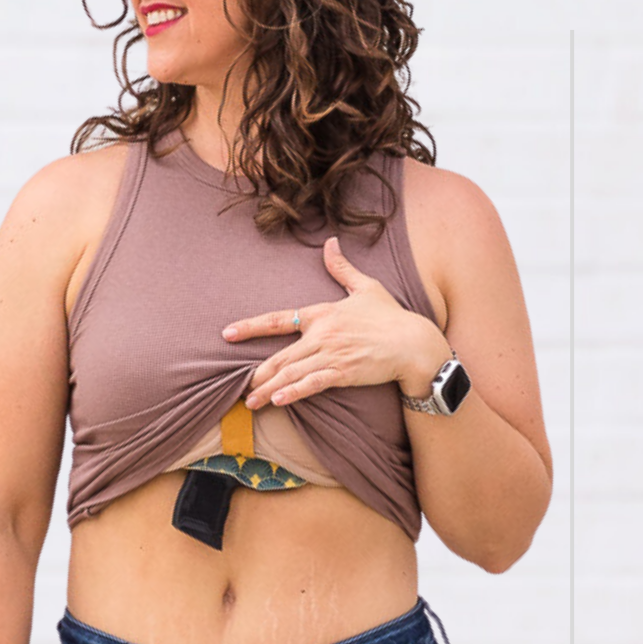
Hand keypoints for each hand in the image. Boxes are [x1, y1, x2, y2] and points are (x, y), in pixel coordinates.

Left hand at [220, 236, 443, 407]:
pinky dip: (294, 392)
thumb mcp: (366, 287)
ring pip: (292, 373)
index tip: (227, 333)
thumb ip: (342, 268)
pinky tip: (278, 400)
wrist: (415, 343)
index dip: (251, 327)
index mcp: (322, 314)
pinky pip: (313, 384)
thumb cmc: (391, 316)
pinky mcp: (344, 373)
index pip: (279, 319)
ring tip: (252, 402)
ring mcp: (332, 355)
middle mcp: (322, 334)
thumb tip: (330, 242)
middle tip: (241, 388)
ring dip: (269, 388)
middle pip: (280, 356)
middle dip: (259, 374)